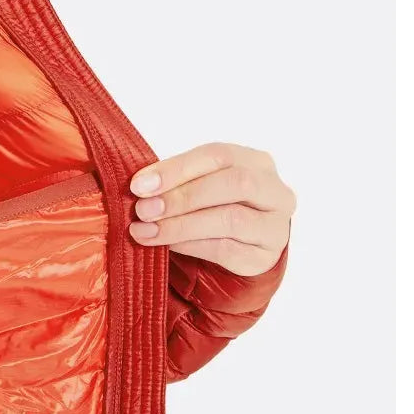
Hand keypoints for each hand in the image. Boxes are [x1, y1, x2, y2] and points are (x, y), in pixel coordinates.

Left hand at [127, 143, 294, 274]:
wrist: (244, 244)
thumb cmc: (216, 204)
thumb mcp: (201, 182)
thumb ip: (177, 180)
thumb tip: (139, 187)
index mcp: (257, 161)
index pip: (218, 155)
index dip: (177, 168)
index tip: (139, 184)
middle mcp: (275, 191)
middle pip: (233, 184)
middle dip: (182, 196)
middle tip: (143, 209)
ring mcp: (274, 226)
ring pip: (231, 219)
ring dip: (181, 224)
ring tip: (146, 231)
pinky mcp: (264, 257)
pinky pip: (226, 249)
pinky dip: (190, 245)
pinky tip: (166, 244)